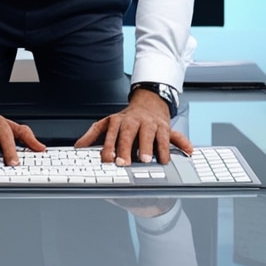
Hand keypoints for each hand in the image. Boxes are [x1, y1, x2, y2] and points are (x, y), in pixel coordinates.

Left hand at [74, 89, 193, 164]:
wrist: (148, 102)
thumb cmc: (127, 119)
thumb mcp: (108, 123)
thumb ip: (92, 135)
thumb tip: (77, 147)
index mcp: (119, 121)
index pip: (112, 134)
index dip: (110, 146)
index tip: (108, 159)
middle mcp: (135, 121)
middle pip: (130, 134)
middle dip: (127, 148)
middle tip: (125, 163)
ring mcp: (151, 123)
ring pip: (152, 134)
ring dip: (152, 147)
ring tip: (150, 160)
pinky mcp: (166, 127)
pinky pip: (173, 135)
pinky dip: (182, 143)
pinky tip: (187, 152)